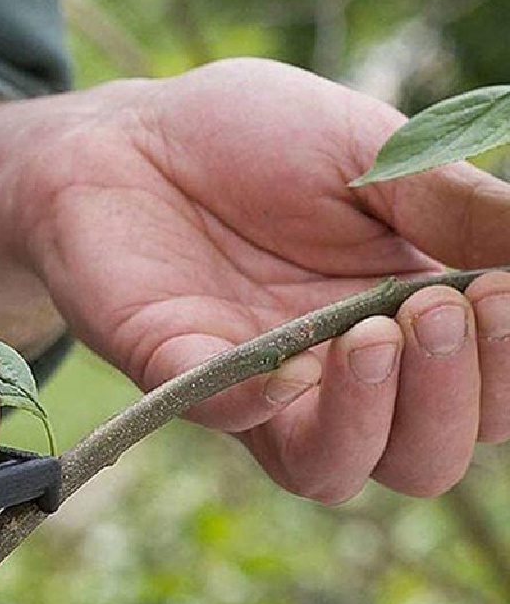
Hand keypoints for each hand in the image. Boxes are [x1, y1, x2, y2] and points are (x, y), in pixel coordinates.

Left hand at [0, 59, 509, 501]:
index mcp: (405, 319)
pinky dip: (257, 405)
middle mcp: (339, 374)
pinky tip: (279, 367)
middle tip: (438, 309)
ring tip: (373, 334)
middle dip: (454, 397)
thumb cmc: (252, 138)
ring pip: (333, 468)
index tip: (504, 292)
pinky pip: (226, 421)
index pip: (490, 392)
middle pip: (423, 456)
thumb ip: (458, 209)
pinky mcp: (178, 375)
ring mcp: (258, 384)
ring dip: (373, 419)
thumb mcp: (374, 154)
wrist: (130, 135)